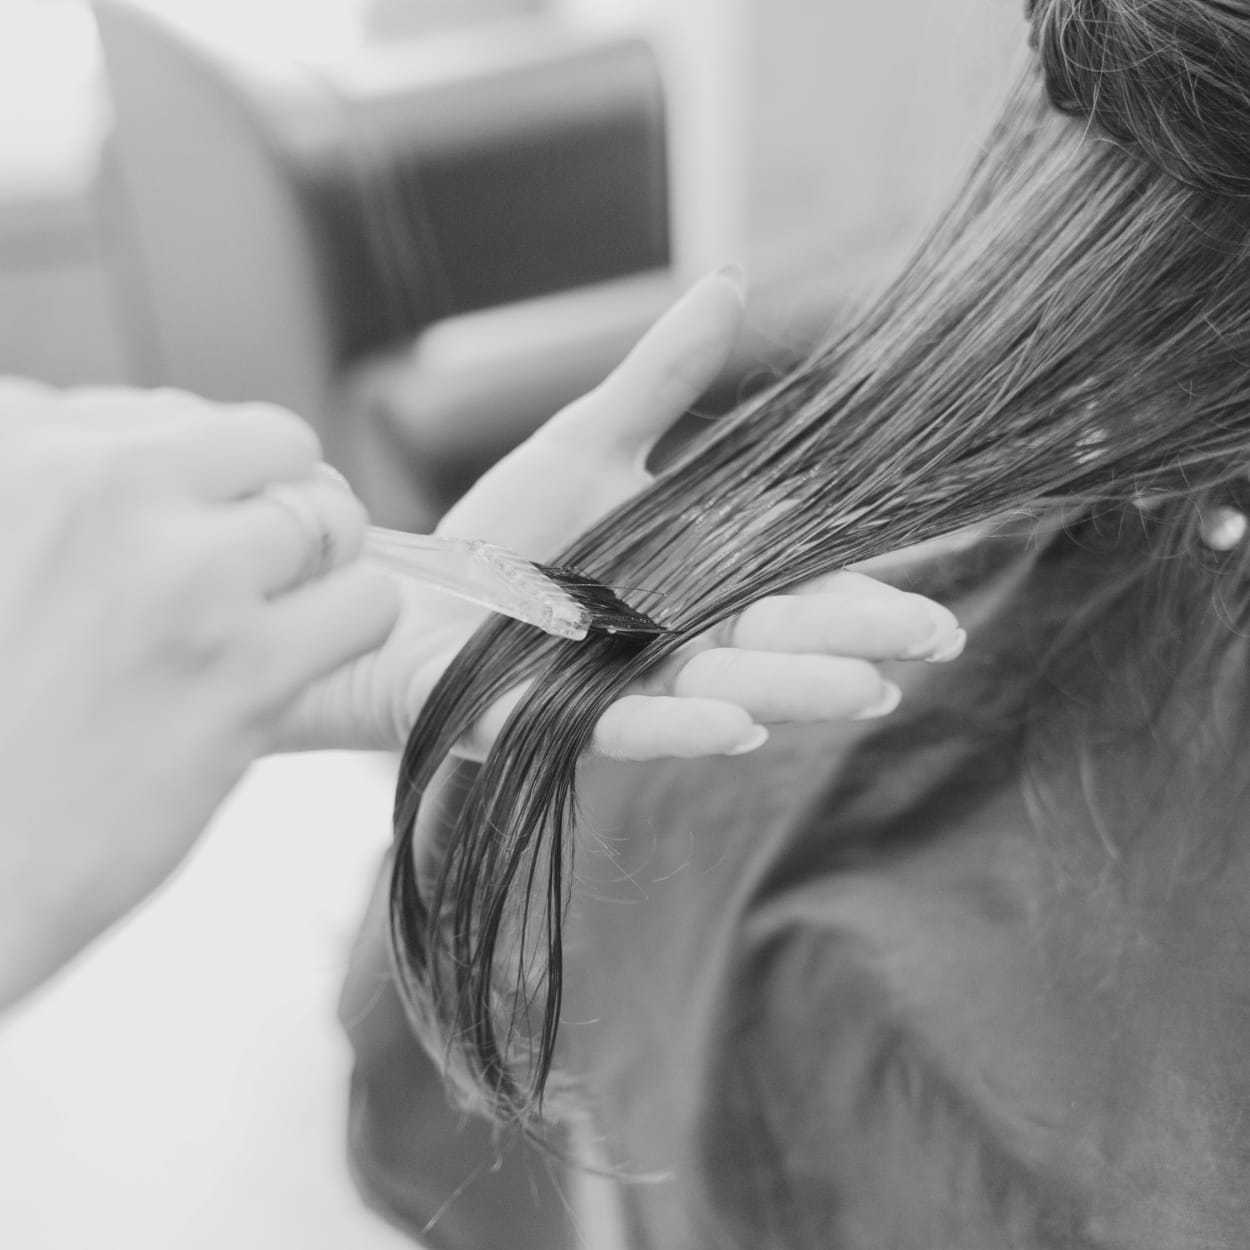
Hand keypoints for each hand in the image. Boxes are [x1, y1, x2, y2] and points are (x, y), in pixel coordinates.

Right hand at [0, 383, 398, 1004]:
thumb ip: (54, 482)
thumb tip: (142, 437)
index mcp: (25, 452)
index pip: (174, 413)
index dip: (209, 476)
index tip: (196, 526)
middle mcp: (104, 495)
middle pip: (275, 445)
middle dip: (285, 500)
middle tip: (264, 563)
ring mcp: (182, 580)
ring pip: (332, 518)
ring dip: (324, 565)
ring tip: (281, 613)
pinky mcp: (243, 672)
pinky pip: (368, 602)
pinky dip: (352, 623)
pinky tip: (301, 659)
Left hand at [280, 270, 963, 757]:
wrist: (406, 596)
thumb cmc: (503, 532)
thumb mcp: (589, 443)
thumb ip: (662, 379)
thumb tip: (732, 281)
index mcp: (698, 586)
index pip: (800, 591)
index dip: (868, 597)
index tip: (938, 603)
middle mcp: (677, 645)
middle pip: (780, 646)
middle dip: (855, 645)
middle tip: (934, 641)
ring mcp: (624, 689)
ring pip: (724, 695)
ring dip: (794, 691)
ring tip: (865, 687)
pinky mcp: (559, 721)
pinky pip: (630, 731)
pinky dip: (683, 730)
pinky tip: (738, 722)